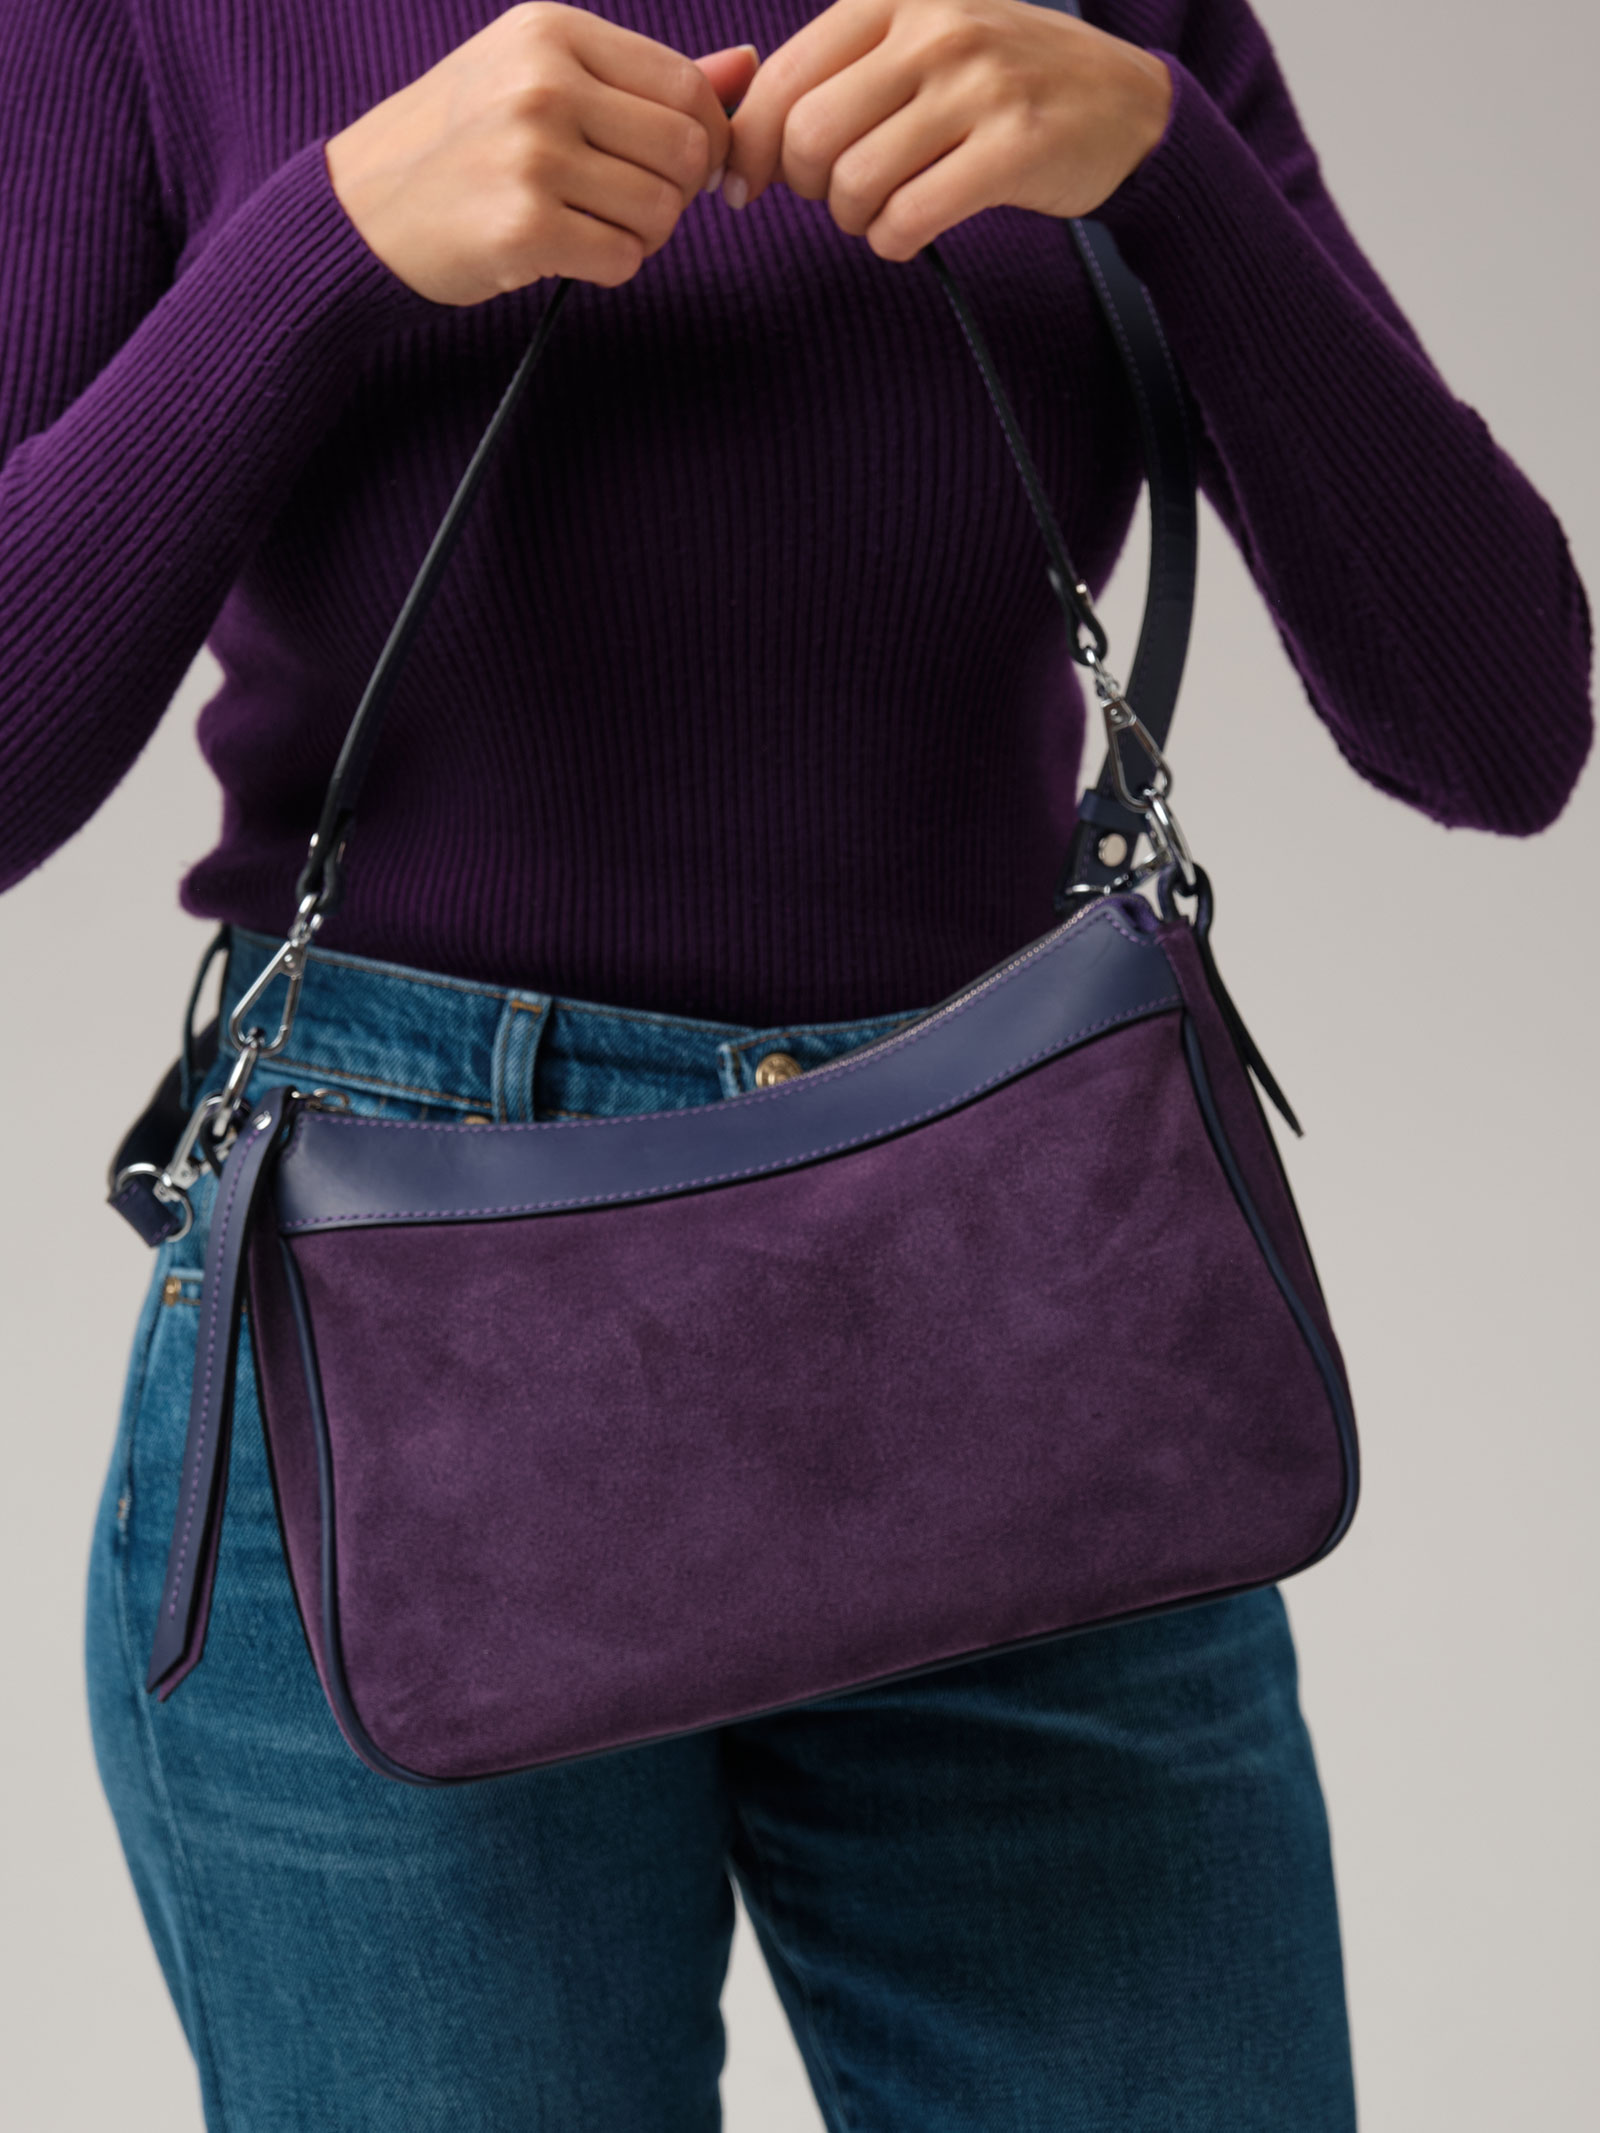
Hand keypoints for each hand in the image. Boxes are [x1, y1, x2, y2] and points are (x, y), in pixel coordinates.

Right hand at [326, 5, 760, 303]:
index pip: (687, 86)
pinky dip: (608, 268)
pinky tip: (564, 253)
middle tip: (627, 205)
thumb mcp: (542, 81)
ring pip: (661, 211)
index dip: (704, 139)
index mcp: (552, 33)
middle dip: (676, 193)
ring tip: (585, 225)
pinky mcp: (523, 227)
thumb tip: (745, 67)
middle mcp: (543, 83)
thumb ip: (645, 79)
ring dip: (640, 235)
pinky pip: (623, 260)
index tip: (674, 168)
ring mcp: (531, 155)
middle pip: (688, 150)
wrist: (362, 210)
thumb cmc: (462, 145)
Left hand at [720, 0, 1169, 258]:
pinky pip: (909, 218)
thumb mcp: (920, 44)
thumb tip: (737, 137)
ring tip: (882, 211)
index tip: (746, 185)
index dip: (749, 146)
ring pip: (854, 182)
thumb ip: (838, 73)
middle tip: (836, 195)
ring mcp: (979, 86)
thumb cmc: (1002, 85)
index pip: (784, 77)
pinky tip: (909, 231)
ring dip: (853, 219)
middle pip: (809, 135)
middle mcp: (937, 29)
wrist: (1124, 107)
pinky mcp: (1014, 148)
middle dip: (804, 185)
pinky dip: (894, 241)